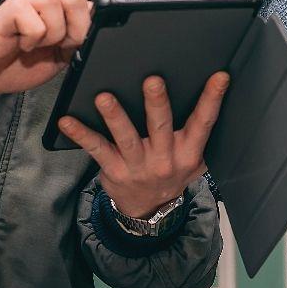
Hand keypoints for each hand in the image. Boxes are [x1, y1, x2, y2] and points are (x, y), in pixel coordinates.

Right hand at [0, 0, 91, 100]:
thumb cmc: (10, 65)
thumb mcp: (53, 60)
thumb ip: (74, 43)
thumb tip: (94, 22)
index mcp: (54, 13)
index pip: (85, 2)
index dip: (87, 26)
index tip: (74, 47)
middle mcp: (40, 2)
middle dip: (75, 28)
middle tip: (59, 46)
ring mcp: (24, 3)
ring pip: (55, 3)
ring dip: (51, 33)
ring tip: (34, 46)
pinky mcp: (8, 12)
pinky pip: (34, 19)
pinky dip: (32, 38)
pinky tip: (19, 45)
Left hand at [59, 72, 229, 217]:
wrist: (150, 210)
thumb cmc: (172, 174)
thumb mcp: (194, 161)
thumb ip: (198, 134)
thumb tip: (210, 96)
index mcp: (188, 152)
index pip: (203, 123)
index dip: (212, 99)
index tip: (219, 77)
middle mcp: (164, 158)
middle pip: (161, 127)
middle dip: (157, 103)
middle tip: (153, 81)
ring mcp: (138, 165)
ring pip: (126, 137)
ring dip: (115, 116)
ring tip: (105, 98)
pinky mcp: (114, 170)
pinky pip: (96, 149)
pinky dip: (81, 134)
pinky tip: (67, 121)